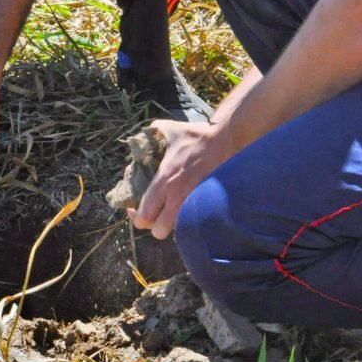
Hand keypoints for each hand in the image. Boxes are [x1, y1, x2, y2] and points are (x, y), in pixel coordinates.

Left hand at [128, 119, 234, 239]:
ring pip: (177, 230)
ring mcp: (194, 203)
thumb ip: (151, 133)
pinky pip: (194, 221)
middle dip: (153, 226)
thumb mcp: (169, 130)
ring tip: (167, 212)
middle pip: (159, 231)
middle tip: (152, 214)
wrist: (227, 140)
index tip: (134, 209)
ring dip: (170, 224)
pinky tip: (184, 208)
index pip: (145, 215)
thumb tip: (144, 136)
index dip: (136, 217)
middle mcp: (178, 197)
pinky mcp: (208, 203)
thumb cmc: (197, 135)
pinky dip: (186, 220)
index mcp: (165, 181)